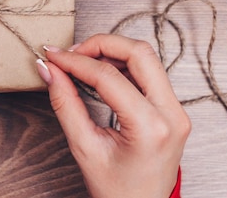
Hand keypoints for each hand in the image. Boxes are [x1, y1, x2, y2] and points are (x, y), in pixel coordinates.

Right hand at [36, 34, 190, 197]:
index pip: (108, 76)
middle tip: (70, 53)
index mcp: (151, 127)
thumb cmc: (117, 191)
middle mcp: (172, 114)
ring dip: (112, 51)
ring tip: (81, 61)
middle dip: (100, 43)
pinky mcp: (173, 109)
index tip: (52, 55)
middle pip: (139, 52)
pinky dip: (122, 64)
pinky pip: (149, 73)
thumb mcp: (84, 148)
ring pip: (146, 58)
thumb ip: (65, 103)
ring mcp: (177, 110)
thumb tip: (49, 70)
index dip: (75, 61)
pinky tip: (99, 71)